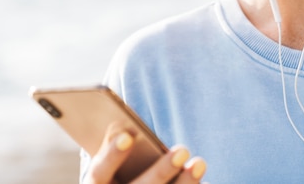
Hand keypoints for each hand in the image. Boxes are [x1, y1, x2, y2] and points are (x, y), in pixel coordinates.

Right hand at [84, 127, 206, 183]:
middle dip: (162, 171)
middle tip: (182, 150)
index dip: (112, 154)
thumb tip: (121, 125)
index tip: (128, 136)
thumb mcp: (110, 160)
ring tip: (199, 163)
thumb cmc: (116, 170)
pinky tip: (203, 180)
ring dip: (184, 183)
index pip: (101, 171)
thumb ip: (116, 144)